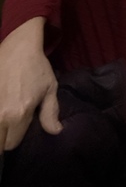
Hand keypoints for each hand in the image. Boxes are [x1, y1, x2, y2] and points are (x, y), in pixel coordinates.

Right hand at [0, 19, 60, 152]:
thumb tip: (56, 131)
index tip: (21, 127)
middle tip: (11, 124)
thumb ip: (50, 113)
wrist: (19, 46)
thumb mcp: (49, 88)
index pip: (12, 144)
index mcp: (19, 114)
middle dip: (5, 137)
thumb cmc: (36, 67)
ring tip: (5, 117)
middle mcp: (1, 114)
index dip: (17, 137)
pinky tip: (1, 106)